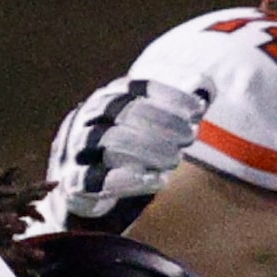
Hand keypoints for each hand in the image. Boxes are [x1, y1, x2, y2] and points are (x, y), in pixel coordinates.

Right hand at [42, 78, 210, 232]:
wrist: (75, 188)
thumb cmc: (118, 151)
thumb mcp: (139, 125)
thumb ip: (167, 108)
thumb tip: (203, 90)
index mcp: (104, 99)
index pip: (137, 88)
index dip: (169, 96)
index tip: (198, 110)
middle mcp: (87, 119)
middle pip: (125, 111)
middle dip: (163, 122)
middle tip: (190, 137)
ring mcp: (76, 149)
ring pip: (112, 140)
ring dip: (150, 149)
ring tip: (176, 159)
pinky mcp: (73, 181)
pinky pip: (98, 178)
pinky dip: (132, 180)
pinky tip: (158, 181)